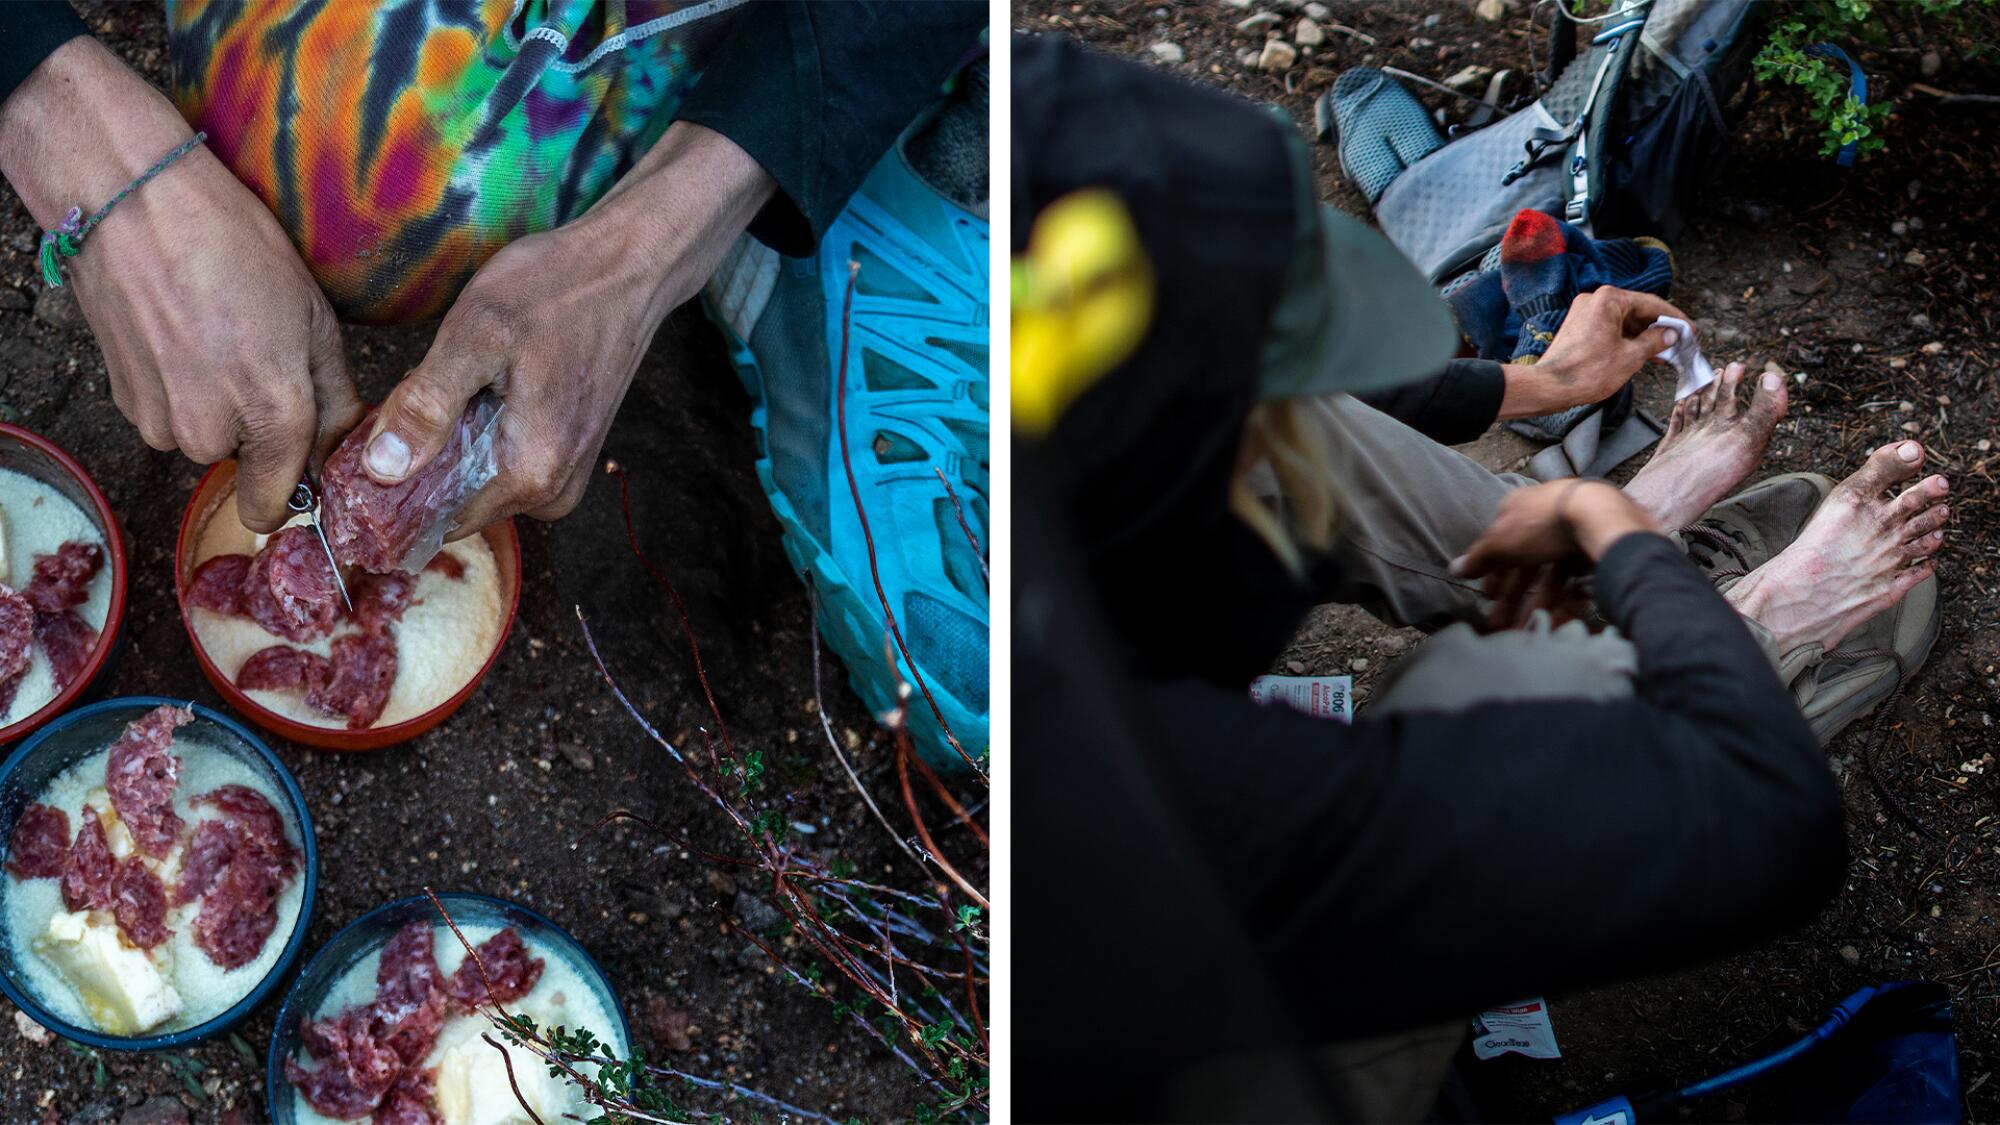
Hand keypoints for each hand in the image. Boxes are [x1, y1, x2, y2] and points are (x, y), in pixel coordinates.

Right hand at [0, 39, 358, 532]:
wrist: (137, 207)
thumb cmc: (238, 251)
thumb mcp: (318, 322)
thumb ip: (336, 402)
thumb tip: (340, 451)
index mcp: (273, 417)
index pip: (273, 507)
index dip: (289, 489)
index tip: (297, 463)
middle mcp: (209, 434)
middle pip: (242, 464)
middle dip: (255, 428)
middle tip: (258, 359)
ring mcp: (159, 419)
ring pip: (202, 437)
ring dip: (214, 405)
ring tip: (219, 338)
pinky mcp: (123, 400)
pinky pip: (167, 414)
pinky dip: (177, 387)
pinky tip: (182, 334)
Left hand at [356, 122, 774, 532]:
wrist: (627, 268)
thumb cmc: (556, 289)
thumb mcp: (476, 334)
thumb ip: (427, 406)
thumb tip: (381, 469)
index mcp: (530, 473)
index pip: (437, 521)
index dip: (391, 491)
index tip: (362, 450)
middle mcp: (554, 490)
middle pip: (457, 505)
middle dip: (420, 465)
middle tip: (407, 397)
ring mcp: (566, 475)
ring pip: (478, 485)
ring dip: (449, 448)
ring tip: (448, 385)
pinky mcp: (569, 456)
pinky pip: (504, 466)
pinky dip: (477, 437)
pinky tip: (477, 391)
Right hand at [1450, 480, 1661, 628]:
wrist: (1600, 517)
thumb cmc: (1542, 523)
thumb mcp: (1501, 541)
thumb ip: (1478, 557)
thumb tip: (1453, 569)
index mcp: (1518, 509)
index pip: (1499, 543)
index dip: (1492, 572)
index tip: (1488, 597)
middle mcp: (1544, 519)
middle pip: (1524, 564)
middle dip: (1512, 597)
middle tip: (1502, 625)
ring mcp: (1571, 535)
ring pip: (1549, 576)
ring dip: (1535, 606)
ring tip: (1527, 631)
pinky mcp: (1593, 551)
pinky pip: (1574, 580)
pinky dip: (1563, 601)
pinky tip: (1555, 621)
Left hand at [1498, 286, 1691, 419]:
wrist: (1550, 387)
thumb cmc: (1587, 372)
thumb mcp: (1631, 357)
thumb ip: (1655, 342)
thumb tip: (1670, 335)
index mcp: (1609, 299)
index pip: (1652, 304)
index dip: (1674, 318)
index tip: (1690, 330)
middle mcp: (1595, 299)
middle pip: (1637, 310)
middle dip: (1659, 328)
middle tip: (1680, 342)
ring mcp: (1585, 312)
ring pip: (1624, 321)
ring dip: (1645, 336)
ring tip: (1665, 353)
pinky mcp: (1579, 327)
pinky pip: (1611, 328)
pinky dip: (1627, 339)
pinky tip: (1643, 354)